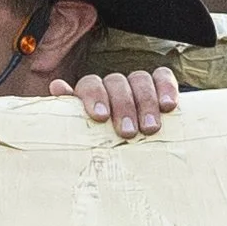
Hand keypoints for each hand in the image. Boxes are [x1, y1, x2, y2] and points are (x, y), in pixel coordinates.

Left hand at [50, 67, 178, 136]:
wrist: (131, 148)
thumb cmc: (100, 140)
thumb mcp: (83, 131)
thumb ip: (69, 112)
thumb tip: (57, 86)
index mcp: (91, 93)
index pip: (90, 84)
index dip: (95, 97)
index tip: (101, 117)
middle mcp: (112, 85)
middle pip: (117, 83)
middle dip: (123, 107)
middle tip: (128, 132)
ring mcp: (136, 83)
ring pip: (140, 80)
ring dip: (146, 103)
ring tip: (150, 128)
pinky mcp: (160, 86)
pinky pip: (163, 77)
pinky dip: (167, 88)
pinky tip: (169, 105)